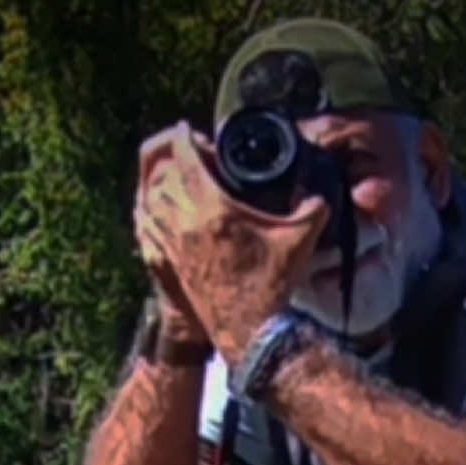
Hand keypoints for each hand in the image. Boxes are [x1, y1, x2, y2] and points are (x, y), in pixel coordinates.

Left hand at [136, 122, 329, 366]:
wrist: (249, 333)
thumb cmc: (271, 288)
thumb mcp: (299, 240)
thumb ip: (313, 209)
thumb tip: (320, 197)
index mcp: (211, 208)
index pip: (184, 155)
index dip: (186, 136)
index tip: (191, 131)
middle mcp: (183, 223)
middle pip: (159, 171)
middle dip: (169, 154)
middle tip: (186, 153)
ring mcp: (171, 245)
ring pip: (148, 198)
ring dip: (157, 181)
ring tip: (173, 176)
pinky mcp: (166, 264)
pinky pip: (145, 227)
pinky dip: (147, 211)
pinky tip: (157, 209)